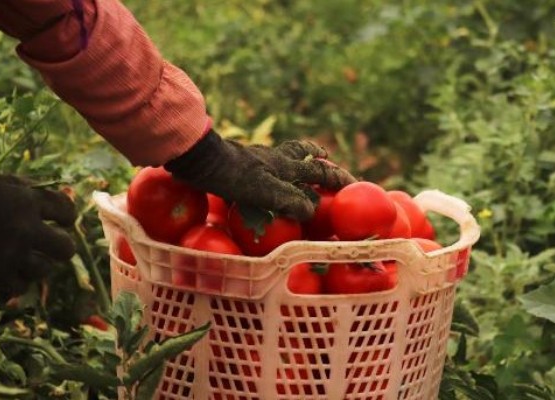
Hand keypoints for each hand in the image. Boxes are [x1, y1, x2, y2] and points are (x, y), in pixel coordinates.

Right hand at [0, 168, 75, 296]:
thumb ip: (18, 186)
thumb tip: (41, 193)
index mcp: (26, 200)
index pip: (66, 210)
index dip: (66, 216)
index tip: (62, 221)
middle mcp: (25, 229)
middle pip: (66, 249)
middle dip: (60, 247)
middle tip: (49, 247)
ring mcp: (9, 255)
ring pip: (44, 271)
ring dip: (36, 265)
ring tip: (23, 260)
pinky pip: (17, 288)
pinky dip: (13, 283)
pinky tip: (4, 274)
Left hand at [165, 131, 356, 220]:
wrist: (200, 158)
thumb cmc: (231, 176)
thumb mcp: (264, 192)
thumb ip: (290, 200)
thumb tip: (312, 210)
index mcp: (287, 166)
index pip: (321, 172)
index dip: (338, 180)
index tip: (354, 186)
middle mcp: (277, 159)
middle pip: (306, 154)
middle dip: (321, 159)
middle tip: (330, 162)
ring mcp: (261, 159)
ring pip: (288, 155)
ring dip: (301, 158)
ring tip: (307, 162)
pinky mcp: (245, 163)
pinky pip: (270, 164)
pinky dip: (279, 167)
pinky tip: (271, 176)